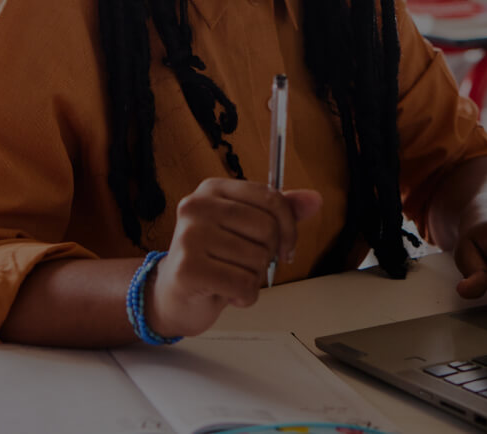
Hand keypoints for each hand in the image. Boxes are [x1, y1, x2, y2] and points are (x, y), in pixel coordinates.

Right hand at [147, 179, 320, 338]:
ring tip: (231, 278)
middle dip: (268, 255)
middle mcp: (197, 207)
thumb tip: (315, 199)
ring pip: (257, 259)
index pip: (271, 198)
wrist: (172, 297)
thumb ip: (280, 213)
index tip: (286, 247)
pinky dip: (244, 297)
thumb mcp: (246, 230)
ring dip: (254, 279)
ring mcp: (189, 236)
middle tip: (247, 265)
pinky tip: (227, 294)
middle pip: (268, 229)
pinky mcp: (187, 269)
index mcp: (213, 189)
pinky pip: (243, 285)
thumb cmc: (212, 260)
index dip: (289, 228)